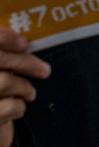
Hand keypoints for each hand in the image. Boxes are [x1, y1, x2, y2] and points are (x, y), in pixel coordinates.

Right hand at [0, 29, 50, 146]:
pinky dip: (18, 107)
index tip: (25, 43)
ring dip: (24, 87)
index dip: (6, 38)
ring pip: (5, 82)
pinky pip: (8, 106)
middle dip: (26, 63)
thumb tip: (25, 43)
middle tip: (45, 70)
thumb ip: (5, 57)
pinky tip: (18, 109)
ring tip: (30, 93)